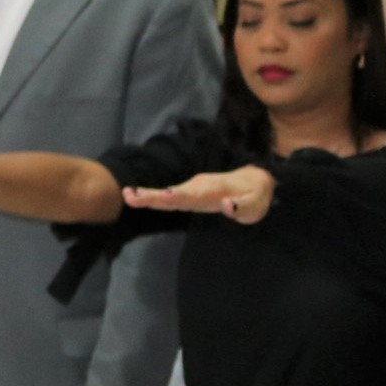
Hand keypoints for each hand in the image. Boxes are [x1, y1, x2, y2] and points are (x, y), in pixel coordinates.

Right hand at [124, 166, 274, 223]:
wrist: (255, 179)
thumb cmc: (256, 196)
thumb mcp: (256, 205)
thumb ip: (242, 207)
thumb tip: (225, 205)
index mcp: (214, 190)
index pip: (193, 195)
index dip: (177, 197)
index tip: (162, 196)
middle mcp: (200, 187)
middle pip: (173, 193)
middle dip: (152, 196)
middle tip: (130, 196)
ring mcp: (194, 187)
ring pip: (169, 193)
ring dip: (149, 196)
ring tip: (129, 197)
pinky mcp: (191, 191)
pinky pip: (171, 195)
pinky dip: (155, 197)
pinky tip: (140, 198)